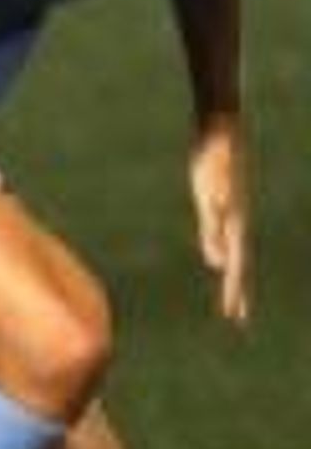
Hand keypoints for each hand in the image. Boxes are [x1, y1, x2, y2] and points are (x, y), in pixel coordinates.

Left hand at [189, 121, 250, 324]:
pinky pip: (223, 236)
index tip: (235, 315)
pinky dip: (220, 252)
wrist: (220, 130)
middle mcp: (238, 219)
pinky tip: (216, 260)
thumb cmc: (212, 158)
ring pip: (233, 251)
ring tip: (232, 297)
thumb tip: (216, 261)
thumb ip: (212, 223)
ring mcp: (232, 212)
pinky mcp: (221, 202)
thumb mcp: (208, 193)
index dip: (236, 290)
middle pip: (239, 262)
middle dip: (239, 291)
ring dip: (232, 275)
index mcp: (236, 222)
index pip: (237, 265)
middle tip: (237, 318)